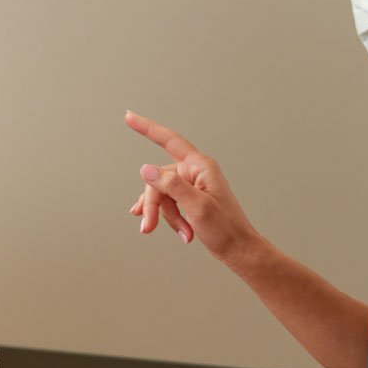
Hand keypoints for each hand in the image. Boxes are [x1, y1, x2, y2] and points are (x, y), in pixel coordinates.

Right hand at [124, 111, 261, 264]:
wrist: (239, 250)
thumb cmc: (226, 229)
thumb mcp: (197, 207)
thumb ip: (171, 186)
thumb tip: (146, 169)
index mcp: (200, 166)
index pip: (169, 140)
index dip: (147, 128)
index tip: (129, 117)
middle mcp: (195, 172)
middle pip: (159, 179)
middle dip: (155, 205)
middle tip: (149, 227)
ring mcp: (191, 185)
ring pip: (161, 194)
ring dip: (165, 216)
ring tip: (183, 234)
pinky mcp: (189, 198)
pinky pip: (167, 202)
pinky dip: (166, 217)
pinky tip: (155, 226)